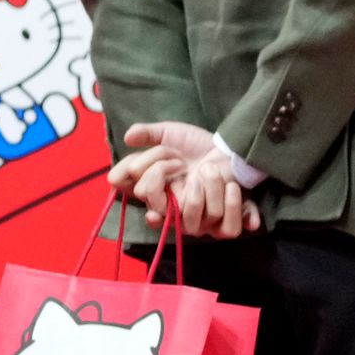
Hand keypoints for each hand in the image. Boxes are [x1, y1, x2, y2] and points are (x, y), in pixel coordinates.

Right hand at [116, 121, 257, 237]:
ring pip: (184, 208)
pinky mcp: (216, 221)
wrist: (227, 149)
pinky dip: (223, 196)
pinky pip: (216, 218)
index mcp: (151, 186)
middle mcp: (166, 204)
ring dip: (198, 184)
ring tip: (206, 169)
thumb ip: (147, 133)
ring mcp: (190, 215)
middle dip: (158, 168)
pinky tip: (227, 184)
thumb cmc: (195, 145)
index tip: (136, 165)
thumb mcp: (169, 133)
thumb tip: (127, 137)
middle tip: (180, 161)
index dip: (128, 174)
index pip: (130, 186)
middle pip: (146, 194)